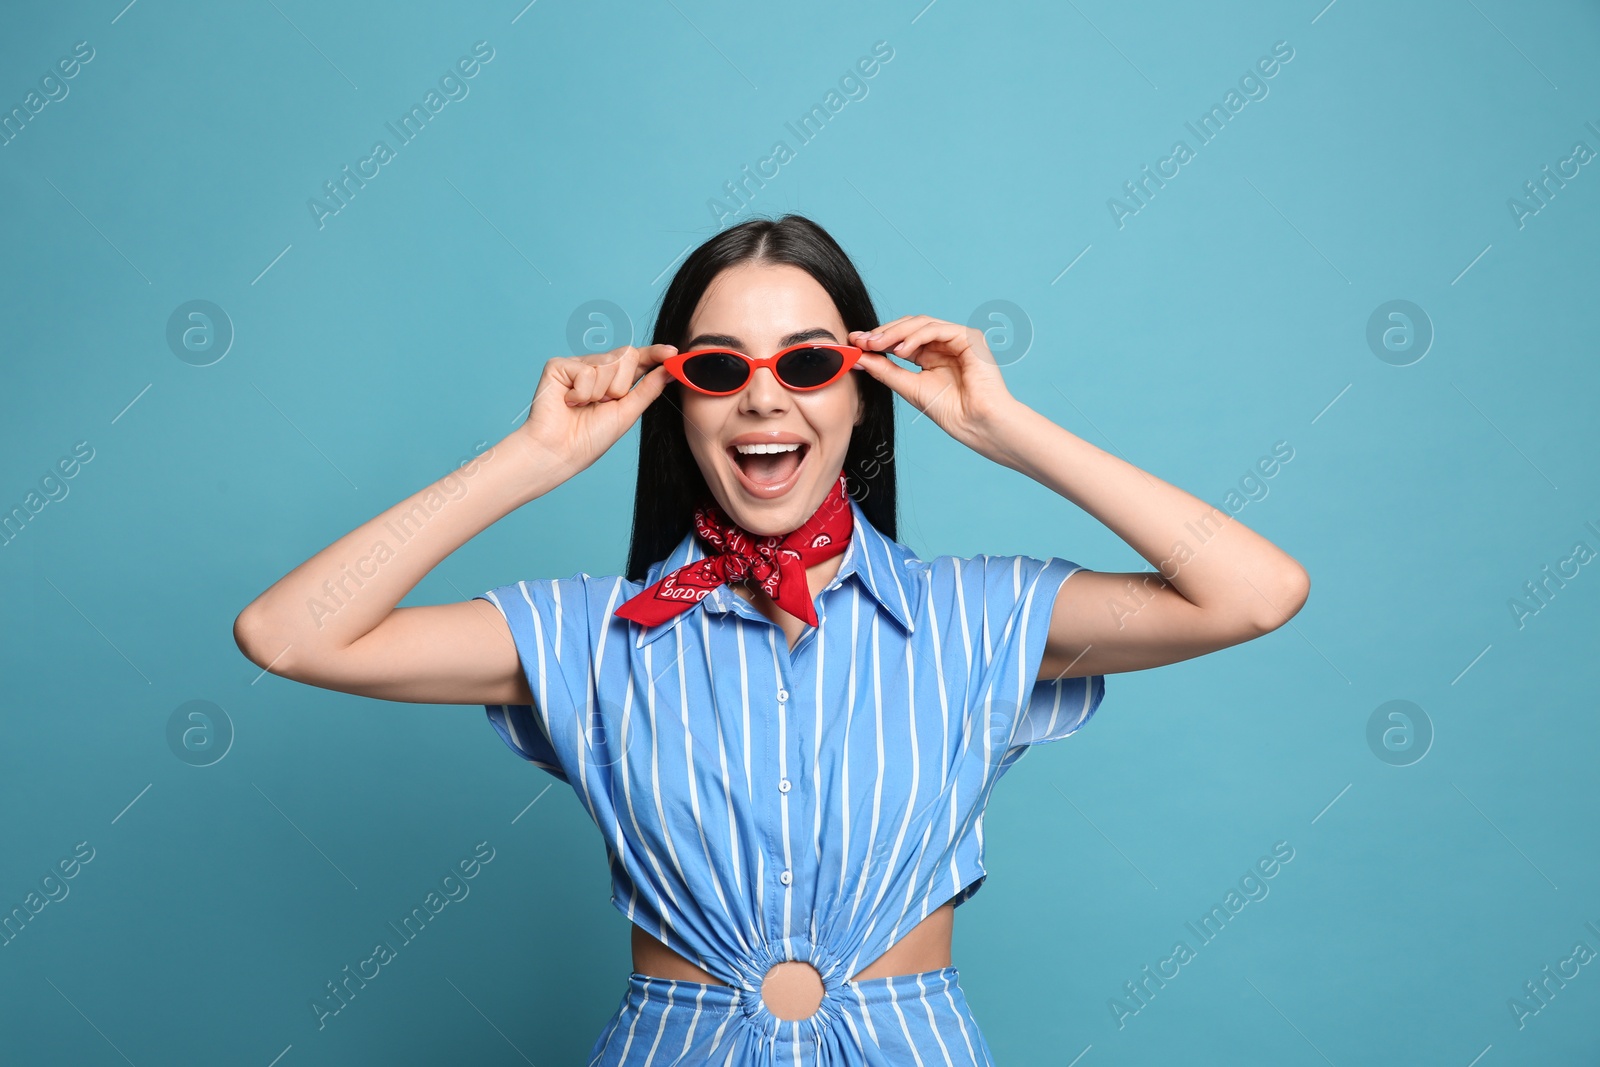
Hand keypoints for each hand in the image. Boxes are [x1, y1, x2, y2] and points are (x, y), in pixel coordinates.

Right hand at [513, 343, 676, 476]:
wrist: (560, 452)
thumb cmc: (590, 438)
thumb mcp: (627, 413)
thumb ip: (648, 388)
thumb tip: (671, 369)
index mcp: (614, 380)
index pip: (638, 360)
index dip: (655, 354)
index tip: (672, 352)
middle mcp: (596, 368)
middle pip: (627, 355)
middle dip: (621, 385)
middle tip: (603, 404)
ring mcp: (578, 365)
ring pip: (608, 362)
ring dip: (600, 393)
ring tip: (582, 406)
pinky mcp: (559, 366)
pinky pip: (585, 371)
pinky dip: (581, 394)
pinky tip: (568, 403)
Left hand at [848, 316, 1021, 452]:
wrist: (976, 424)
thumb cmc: (949, 411)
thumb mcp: (908, 386)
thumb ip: (884, 370)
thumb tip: (858, 357)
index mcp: (931, 355)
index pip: (901, 338)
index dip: (878, 338)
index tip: (854, 342)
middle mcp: (945, 344)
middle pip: (910, 326)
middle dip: (883, 332)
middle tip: (862, 341)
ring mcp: (958, 338)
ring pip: (921, 324)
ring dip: (895, 333)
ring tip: (877, 345)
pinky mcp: (969, 337)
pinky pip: (937, 329)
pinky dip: (916, 336)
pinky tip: (901, 350)